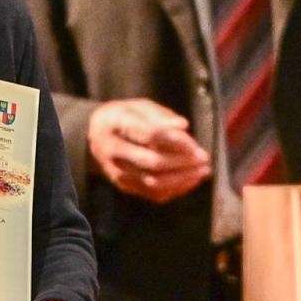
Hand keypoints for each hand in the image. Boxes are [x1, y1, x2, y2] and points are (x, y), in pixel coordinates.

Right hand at [88, 99, 209, 202]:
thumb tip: (183, 126)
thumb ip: (162, 115)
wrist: (96, 135)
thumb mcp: (140, 106)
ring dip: (182, 178)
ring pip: (154, 182)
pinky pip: (153, 194)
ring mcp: (116, 171)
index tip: (196, 146)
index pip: (149, 135)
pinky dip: (176, 189)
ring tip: (202, 171)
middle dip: (182, 162)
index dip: (176, 142)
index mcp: (116, 124)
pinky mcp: (124, 186)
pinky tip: (191, 179)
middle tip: (204, 158)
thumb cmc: (124, 116)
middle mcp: (112, 150)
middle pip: (152, 162)